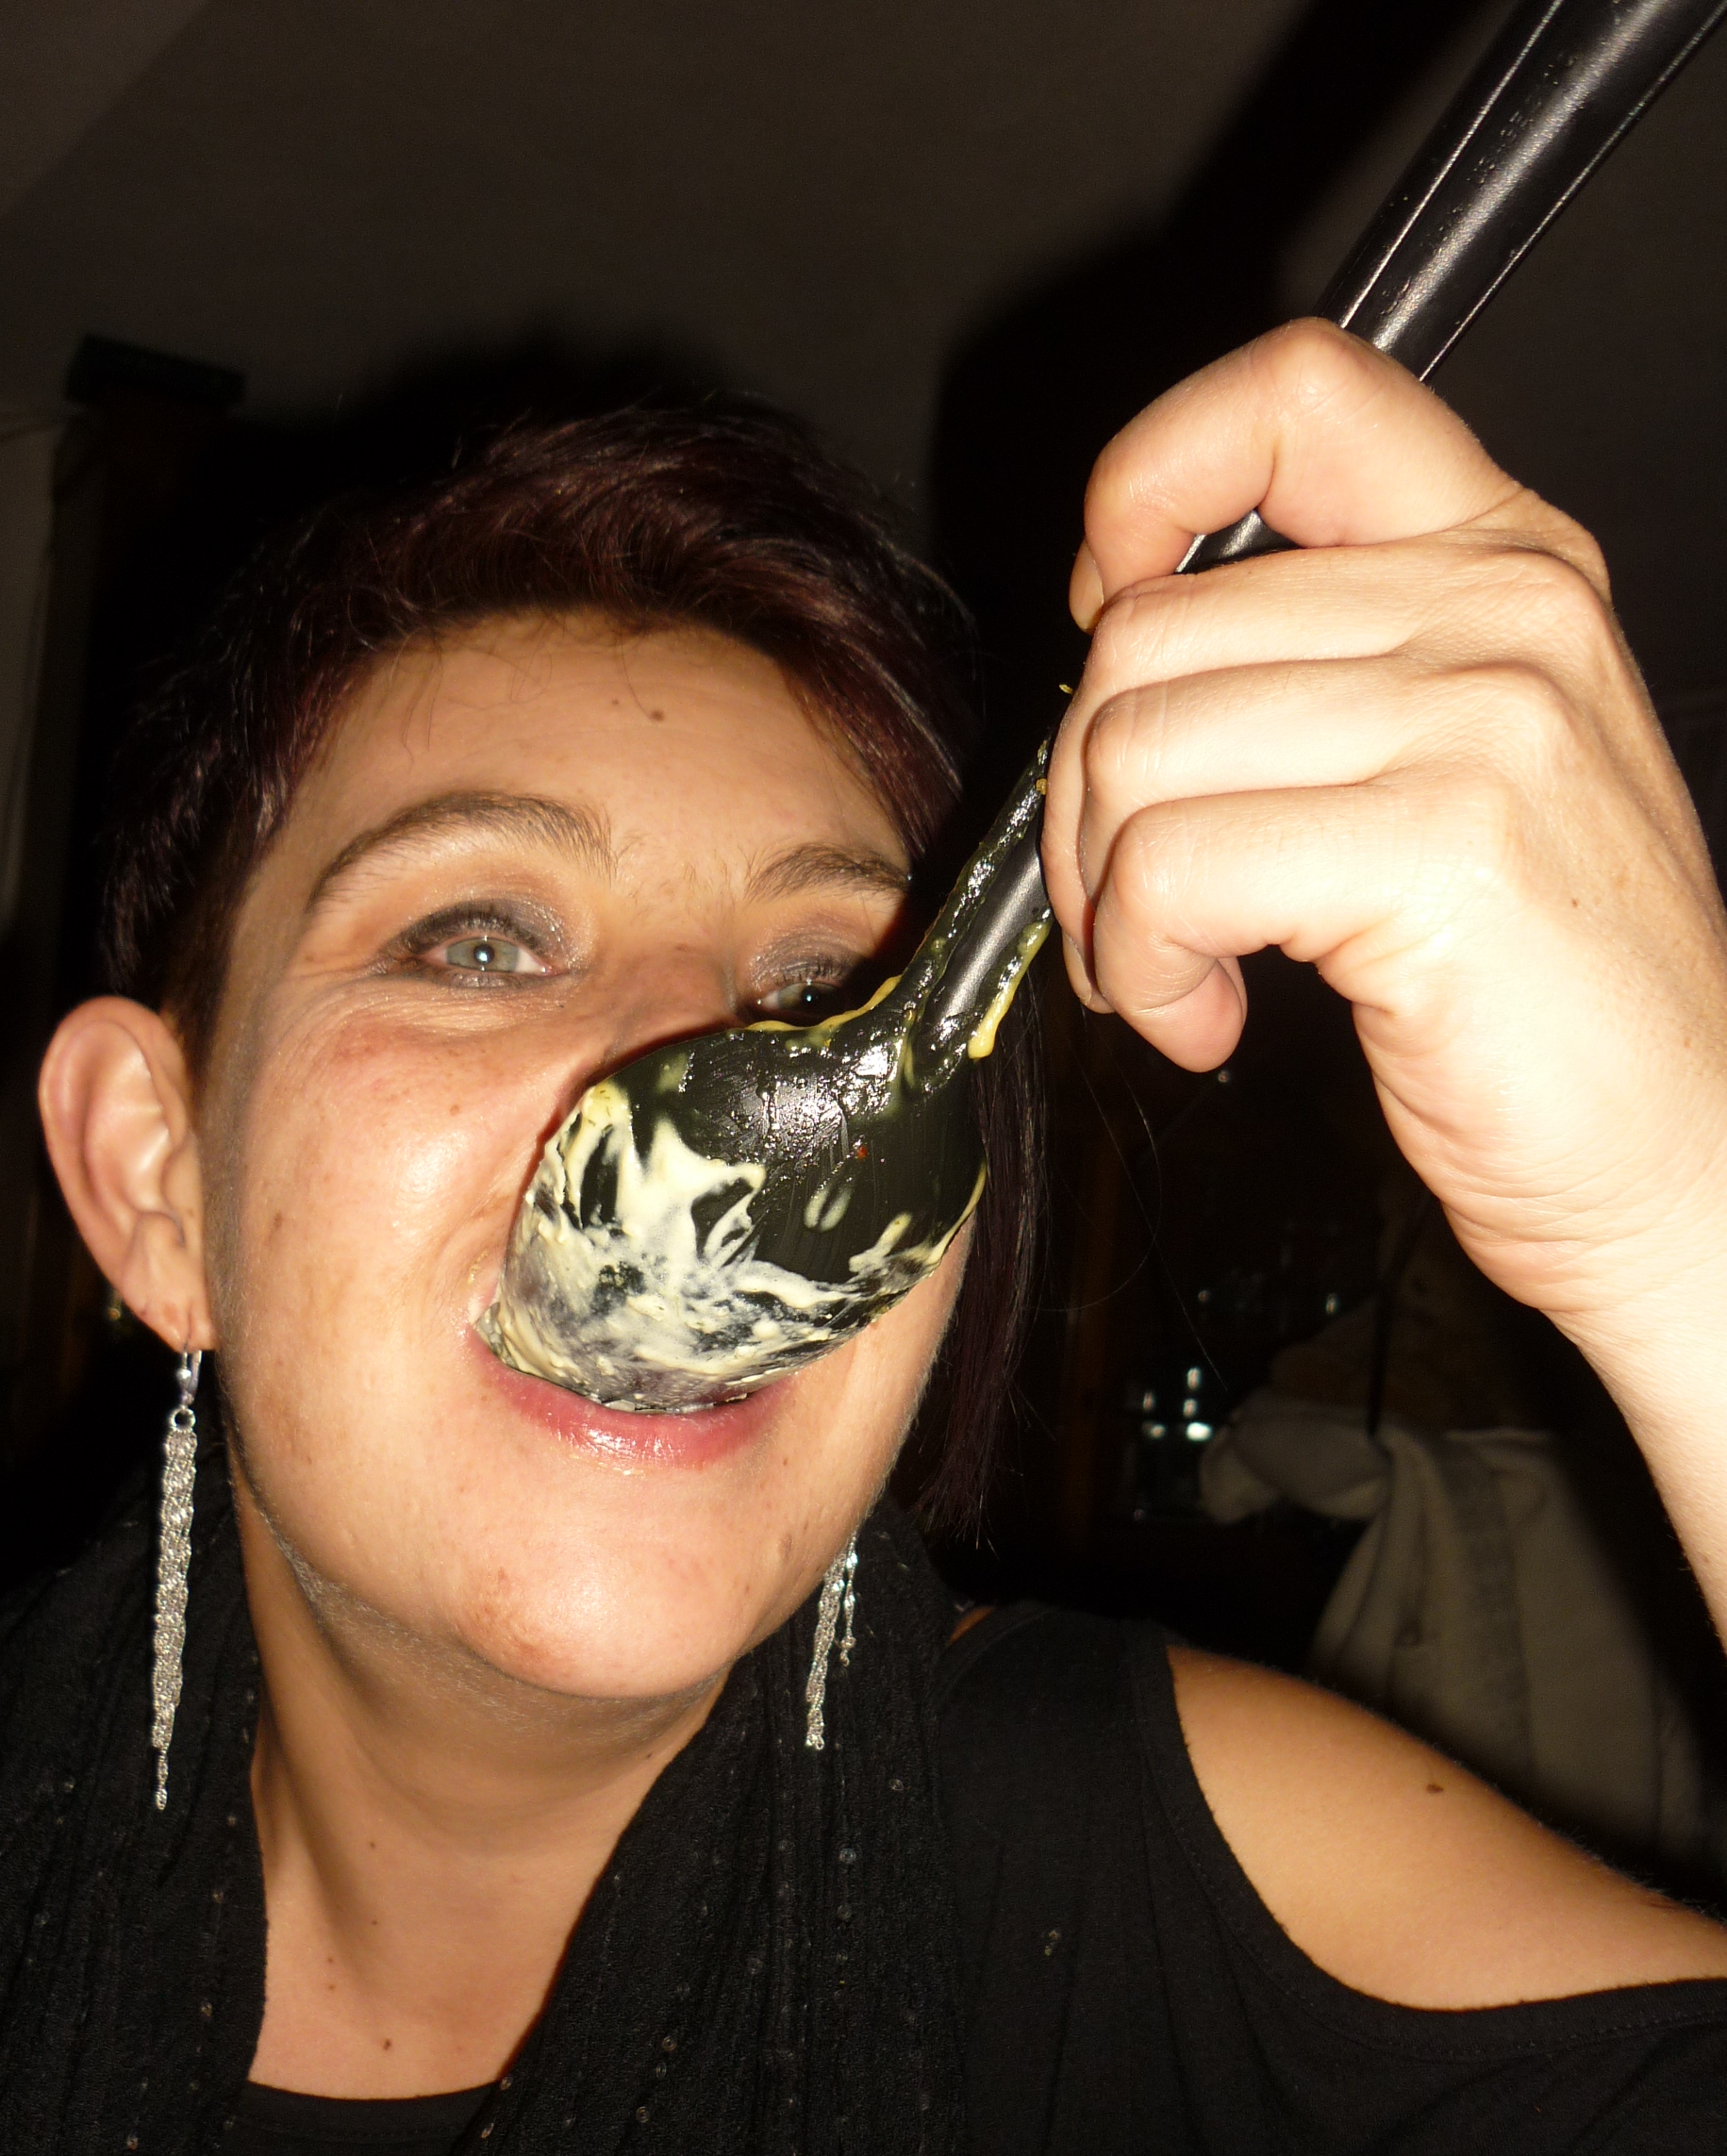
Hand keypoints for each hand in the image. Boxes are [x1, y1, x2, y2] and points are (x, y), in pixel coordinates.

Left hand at [1042, 321, 1726, 1615]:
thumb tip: (1115, 639)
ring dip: (1108, 896)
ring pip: (1133, 748)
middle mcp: (1504, 611)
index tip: (1108, 608)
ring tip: (1183, 972)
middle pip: (1148, 630)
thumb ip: (1323, 669)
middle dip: (1087, 795)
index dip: (1147, 478)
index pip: (1297, 392)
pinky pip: (1165, 866)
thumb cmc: (1550, 1001)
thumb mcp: (1459, 773)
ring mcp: (1482, 720)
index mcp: (1510, 562)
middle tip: (1139, 908)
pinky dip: (1145, 966)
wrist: (1685, 1165)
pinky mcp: (1439, 848)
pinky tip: (1209, 1022)